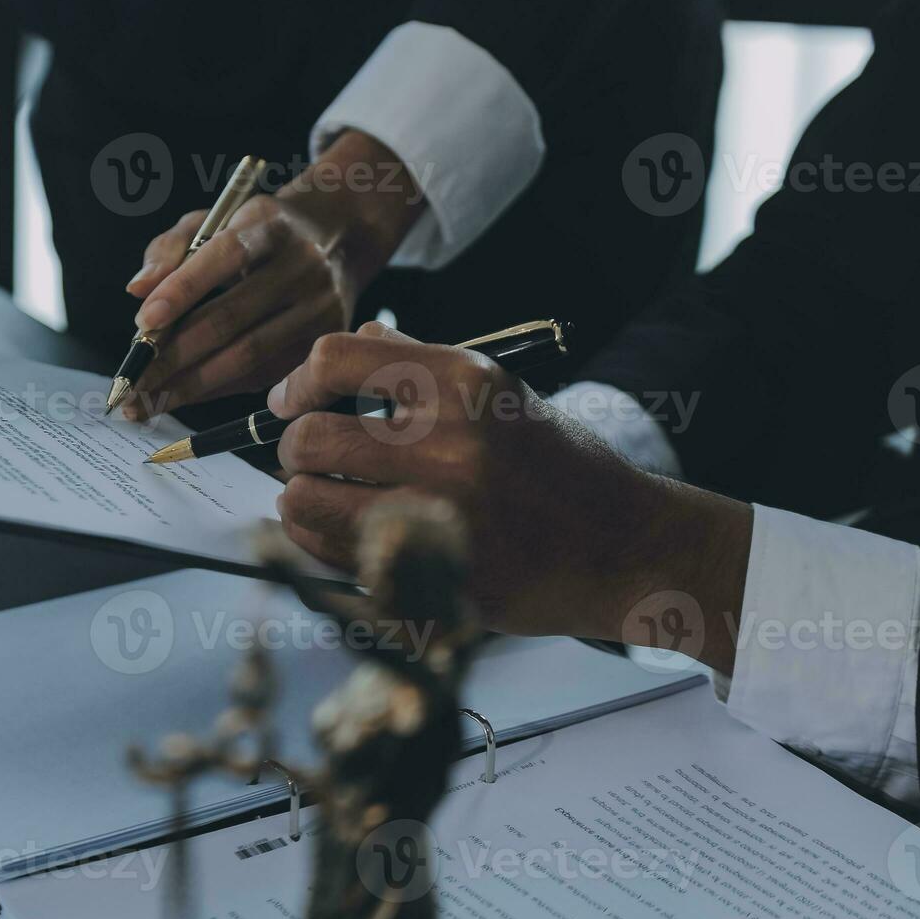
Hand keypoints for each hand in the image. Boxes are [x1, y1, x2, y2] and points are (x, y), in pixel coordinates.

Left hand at [122, 131, 425, 419]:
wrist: (339, 240)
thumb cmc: (257, 233)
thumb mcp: (214, 220)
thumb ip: (170, 248)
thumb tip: (138, 289)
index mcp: (271, 227)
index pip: (225, 255)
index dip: (183, 290)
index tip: (143, 324)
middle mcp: (303, 267)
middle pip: (232, 317)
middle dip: (174, 356)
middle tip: (130, 382)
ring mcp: (320, 309)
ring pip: (249, 356)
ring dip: (191, 385)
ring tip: (146, 402)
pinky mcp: (324, 344)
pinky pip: (264, 376)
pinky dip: (218, 390)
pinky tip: (183, 397)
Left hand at [269, 323, 753, 673]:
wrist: (628, 546)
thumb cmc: (557, 465)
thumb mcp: (503, 391)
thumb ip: (420, 362)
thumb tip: (352, 340)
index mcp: (466, 384)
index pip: (335, 359)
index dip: (297, 382)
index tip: (290, 400)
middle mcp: (453, 446)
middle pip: (309, 437)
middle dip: (293, 447)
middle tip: (306, 456)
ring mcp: (444, 518)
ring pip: (306, 502)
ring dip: (299, 497)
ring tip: (317, 494)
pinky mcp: (438, 578)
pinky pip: (333, 558)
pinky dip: (318, 543)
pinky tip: (336, 532)